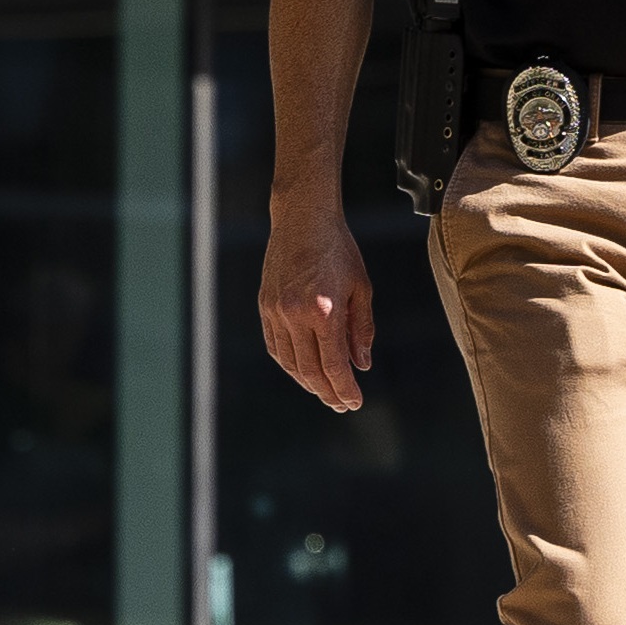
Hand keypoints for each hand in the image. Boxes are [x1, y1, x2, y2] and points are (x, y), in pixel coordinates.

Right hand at [261, 200, 374, 413]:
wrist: (303, 220)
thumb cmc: (339, 251)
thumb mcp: (361, 288)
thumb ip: (361, 329)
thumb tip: (361, 365)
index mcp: (323, 311)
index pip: (332, 364)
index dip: (344, 388)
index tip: (354, 403)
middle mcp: (294, 315)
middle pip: (309, 369)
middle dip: (327, 391)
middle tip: (341, 404)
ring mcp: (275, 312)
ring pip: (289, 362)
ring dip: (307, 382)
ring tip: (325, 392)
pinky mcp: (264, 307)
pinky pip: (275, 346)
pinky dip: (289, 364)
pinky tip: (303, 372)